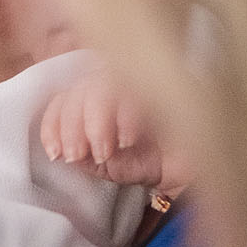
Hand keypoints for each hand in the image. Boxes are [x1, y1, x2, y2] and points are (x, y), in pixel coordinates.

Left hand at [40, 68, 172, 188]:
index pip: (62, 99)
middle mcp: (113, 82)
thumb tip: (64, 151)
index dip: (53, 125)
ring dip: (95, 122)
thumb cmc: (148, 161)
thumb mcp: (106, 166)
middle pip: (79, 90)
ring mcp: (138, 78)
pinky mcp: (163, 80)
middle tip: (79, 156)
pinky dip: (124, 115)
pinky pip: (134, 87)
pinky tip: (129, 139)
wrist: (193, 168)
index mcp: (94, 99)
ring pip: (101, 83)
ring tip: (106, 152)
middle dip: (72, 128)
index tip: (57, 154)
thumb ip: (82, 155)